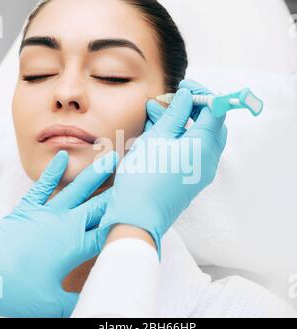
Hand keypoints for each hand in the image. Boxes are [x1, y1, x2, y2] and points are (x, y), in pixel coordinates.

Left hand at [0, 150, 118, 317]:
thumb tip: (93, 304)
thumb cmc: (18, 291)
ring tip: (110, 158)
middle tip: (134, 178)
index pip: (108, 230)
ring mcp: (48, 213)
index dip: (124, 219)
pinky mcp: (29, 208)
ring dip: (96, 174)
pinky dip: (53, 172)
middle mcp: (67, 224)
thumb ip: (77, 301)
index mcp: (76, 246)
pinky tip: (63, 157)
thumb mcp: (52, 303)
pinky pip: (44, 186)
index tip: (138, 209)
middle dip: (118, 193)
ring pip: (78, 190)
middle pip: (100, 206)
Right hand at [96, 79, 227, 259]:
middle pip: (211, 124)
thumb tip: (187, 96)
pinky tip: (161, 132)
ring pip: (199, 137)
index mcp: (204, 147)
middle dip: (193, 108)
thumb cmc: (143, 176)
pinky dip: (180, 138)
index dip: (201, 94)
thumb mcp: (157, 138)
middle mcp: (209, 160)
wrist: (137, 217)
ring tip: (159, 114)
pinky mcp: (191, 178)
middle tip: (172, 100)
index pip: (215, 110)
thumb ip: (175, 114)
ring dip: (183, 123)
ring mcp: (201, 171)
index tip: (184, 87)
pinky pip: (192, 151)